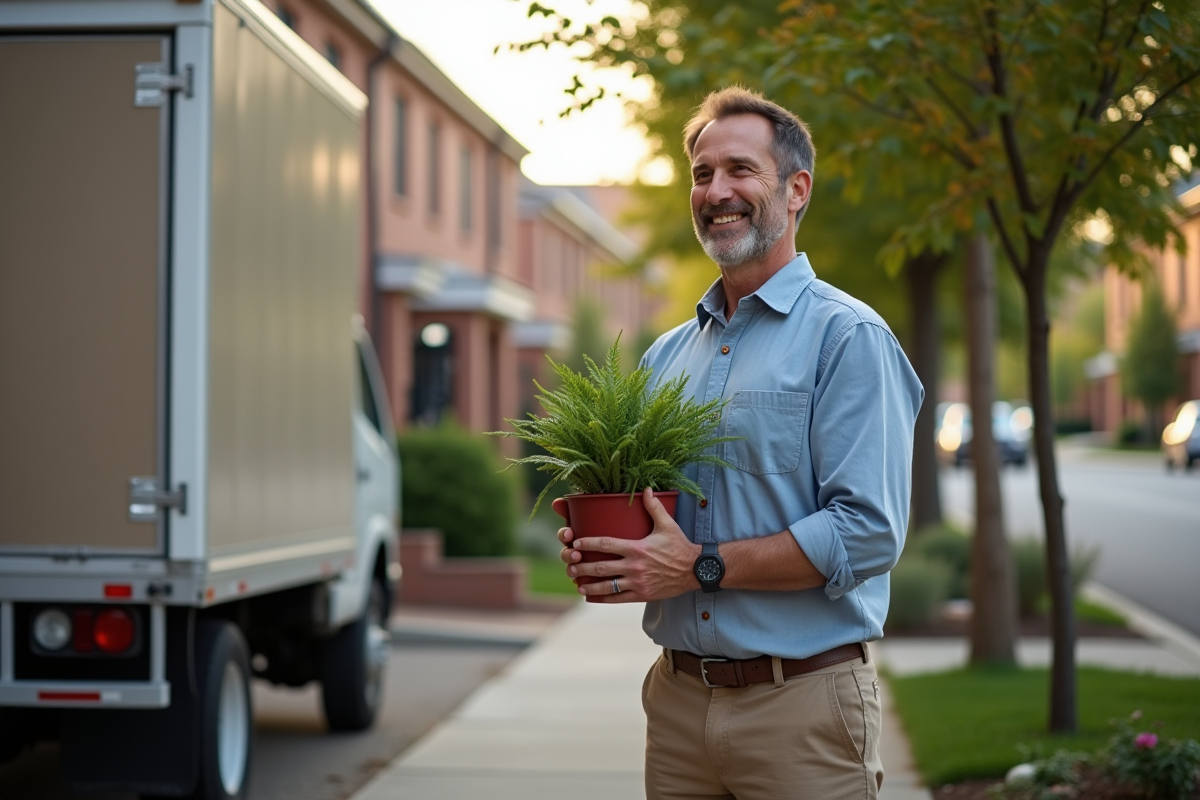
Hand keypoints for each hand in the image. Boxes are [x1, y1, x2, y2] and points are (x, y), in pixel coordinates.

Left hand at [565, 488, 700, 602]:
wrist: (694, 570)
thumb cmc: (679, 546)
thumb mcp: (667, 525)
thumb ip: (654, 507)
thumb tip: (646, 488)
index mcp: (637, 548)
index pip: (606, 544)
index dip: (588, 543)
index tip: (576, 544)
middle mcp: (635, 566)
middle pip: (602, 567)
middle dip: (583, 567)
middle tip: (570, 566)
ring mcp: (637, 582)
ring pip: (608, 585)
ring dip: (590, 585)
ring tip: (577, 584)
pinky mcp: (642, 594)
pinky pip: (619, 598)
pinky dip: (604, 598)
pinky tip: (592, 597)